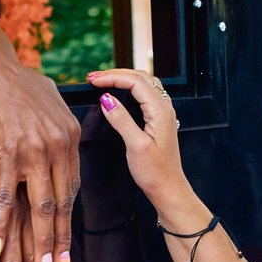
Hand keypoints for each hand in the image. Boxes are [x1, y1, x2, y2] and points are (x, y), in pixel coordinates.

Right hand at [0, 55, 78, 261]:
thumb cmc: (11, 88)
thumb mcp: (40, 109)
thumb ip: (52, 132)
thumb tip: (60, 144)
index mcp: (68, 142)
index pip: (69, 196)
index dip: (64, 231)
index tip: (61, 261)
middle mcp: (58, 151)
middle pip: (59, 210)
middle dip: (56, 247)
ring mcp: (36, 152)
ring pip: (39, 209)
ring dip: (37, 244)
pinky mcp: (9, 152)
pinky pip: (5, 197)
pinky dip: (0, 226)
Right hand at [88, 68, 194, 222]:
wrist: (168, 188)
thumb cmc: (155, 172)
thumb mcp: (136, 146)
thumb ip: (121, 120)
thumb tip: (106, 99)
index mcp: (160, 110)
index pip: (135, 81)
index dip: (112, 77)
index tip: (93, 81)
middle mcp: (164, 107)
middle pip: (140, 77)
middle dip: (116, 74)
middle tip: (93, 77)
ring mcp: (163, 112)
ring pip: (144, 83)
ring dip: (123, 78)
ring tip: (103, 80)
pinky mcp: (158, 119)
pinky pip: (145, 94)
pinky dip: (130, 87)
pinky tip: (119, 92)